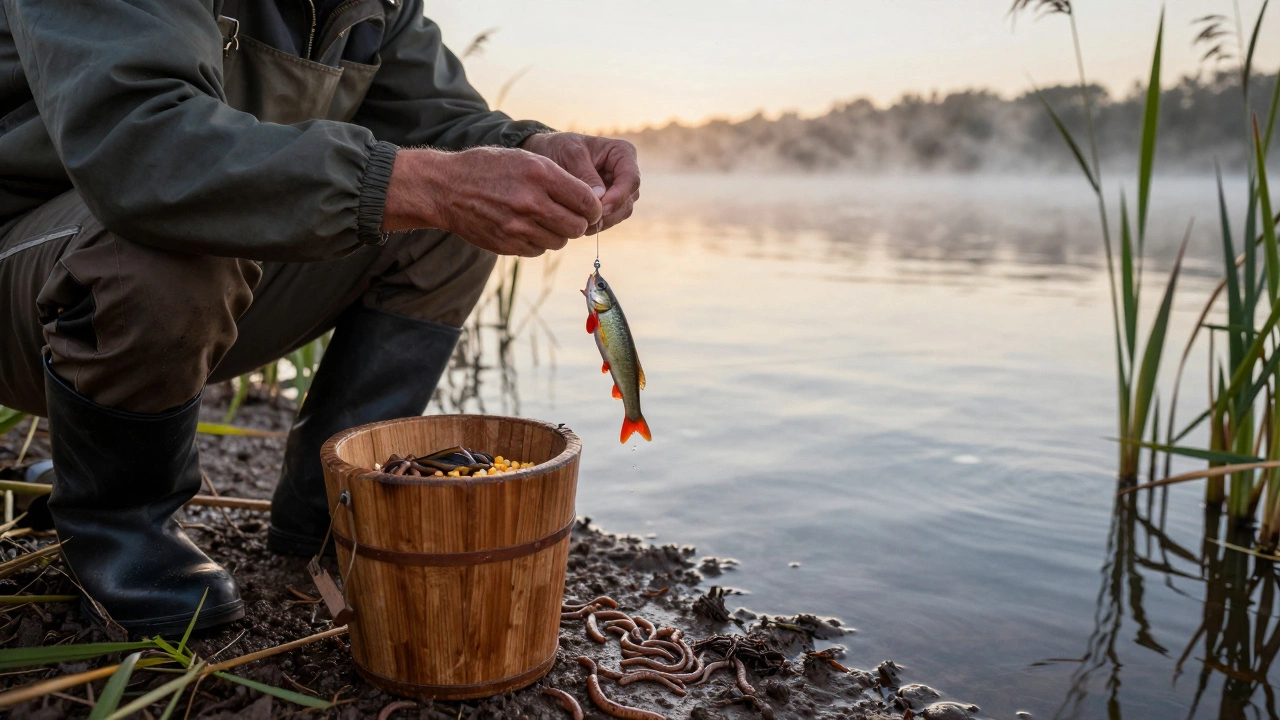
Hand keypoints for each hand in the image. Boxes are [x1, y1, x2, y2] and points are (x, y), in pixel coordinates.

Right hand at [383, 146, 602, 256]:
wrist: (446, 188)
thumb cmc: (489, 169)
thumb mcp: (525, 159)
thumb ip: (559, 179)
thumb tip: (591, 203)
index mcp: (540, 174)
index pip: (587, 201)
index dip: (593, 207)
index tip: (589, 207)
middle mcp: (530, 202)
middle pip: (578, 226)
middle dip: (579, 222)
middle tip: (570, 215)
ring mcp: (518, 227)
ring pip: (560, 241)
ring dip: (558, 233)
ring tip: (544, 218)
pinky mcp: (507, 244)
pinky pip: (539, 250)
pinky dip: (539, 241)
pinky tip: (527, 227)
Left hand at [520, 132, 640, 230]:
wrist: (549, 155)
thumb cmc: (560, 148)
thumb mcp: (570, 155)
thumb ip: (586, 175)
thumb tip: (600, 198)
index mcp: (623, 153)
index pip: (631, 179)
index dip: (618, 197)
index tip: (599, 208)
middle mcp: (626, 173)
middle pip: (628, 200)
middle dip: (609, 213)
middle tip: (585, 222)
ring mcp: (621, 190)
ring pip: (621, 213)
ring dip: (603, 222)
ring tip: (580, 224)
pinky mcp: (612, 203)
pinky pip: (611, 219)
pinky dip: (598, 224)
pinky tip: (581, 225)